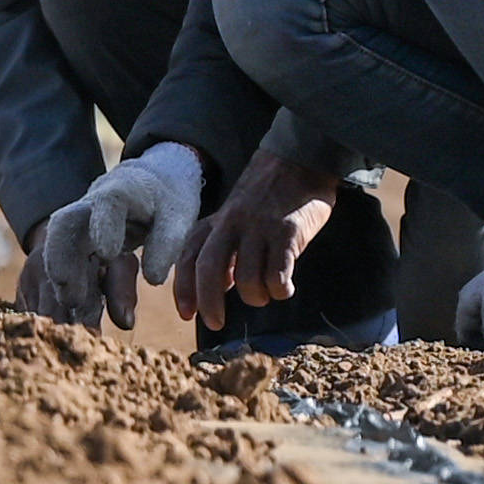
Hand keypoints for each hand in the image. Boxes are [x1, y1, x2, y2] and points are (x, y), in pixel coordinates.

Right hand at [28, 145, 210, 328]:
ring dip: (66, 290)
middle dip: (62, 262)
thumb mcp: (177, 217)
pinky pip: (66, 274)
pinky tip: (82, 322)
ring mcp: (77, 230)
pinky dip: (72, 298)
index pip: (107, 204)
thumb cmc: (164, 203)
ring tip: (82, 324)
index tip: (107, 253)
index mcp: (119, 193)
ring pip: (61, 256)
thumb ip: (167, 244)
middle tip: (71, 298)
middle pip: (63, 229)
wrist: (147, 188)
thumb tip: (153, 280)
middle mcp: (89, 209)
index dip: (103, 227)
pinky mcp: (74, 251)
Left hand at [180, 151, 340, 337]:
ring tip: (267, 295)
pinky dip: (280, 290)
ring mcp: (259, 227)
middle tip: (216, 324)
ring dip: (256, 297)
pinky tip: (286, 289)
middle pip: (208, 269)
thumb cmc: (268, 197)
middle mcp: (231, 224)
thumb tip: (219, 288)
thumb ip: (225, 250)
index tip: (187, 315)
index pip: (188, 258)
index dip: (183, 290)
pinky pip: (278, 274)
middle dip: (209, 303)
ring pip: (247, 278)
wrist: (300, 159)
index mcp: (215, 223)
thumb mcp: (236, 218)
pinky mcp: (287, 232)